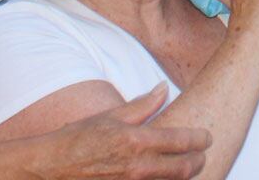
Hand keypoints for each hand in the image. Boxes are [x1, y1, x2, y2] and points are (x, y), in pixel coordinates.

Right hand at [47, 85, 208, 178]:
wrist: (52, 168)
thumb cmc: (79, 138)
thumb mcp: (111, 116)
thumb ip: (143, 104)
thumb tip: (164, 88)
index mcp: (136, 141)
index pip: (181, 141)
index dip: (200, 139)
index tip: (207, 136)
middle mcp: (137, 166)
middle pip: (183, 168)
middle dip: (198, 161)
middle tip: (203, 154)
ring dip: (184, 176)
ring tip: (187, 167)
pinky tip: (164, 176)